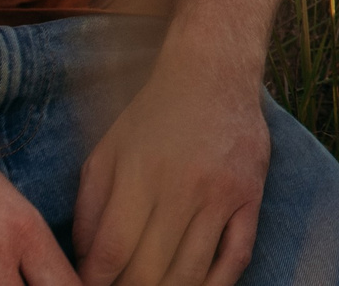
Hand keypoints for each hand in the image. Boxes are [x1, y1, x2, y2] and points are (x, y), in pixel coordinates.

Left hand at [73, 56, 269, 285]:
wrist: (214, 73)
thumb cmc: (153, 115)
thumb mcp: (106, 152)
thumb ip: (89, 209)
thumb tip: (87, 263)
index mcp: (141, 174)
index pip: (112, 252)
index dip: (95, 281)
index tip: (90, 285)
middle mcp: (184, 187)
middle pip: (150, 270)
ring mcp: (223, 194)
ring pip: (192, 272)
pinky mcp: (251, 196)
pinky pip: (236, 257)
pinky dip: (216, 285)